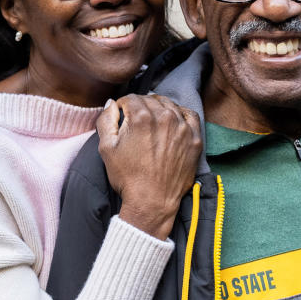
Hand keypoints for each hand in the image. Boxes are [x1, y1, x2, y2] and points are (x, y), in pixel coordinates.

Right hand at [98, 94, 202, 238]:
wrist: (152, 201)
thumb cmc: (128, 177)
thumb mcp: (106, 148)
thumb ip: (106, 120)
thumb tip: (111, 104)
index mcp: (141, 117)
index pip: (131, 98)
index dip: (123, 106)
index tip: (122, 115)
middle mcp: (164, 117)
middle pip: (150, 100)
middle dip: (140, 107)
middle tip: (136, 121)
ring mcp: (182, 127)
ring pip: (169, 105)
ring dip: (159, 109)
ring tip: (153, 122)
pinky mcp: (194, 139)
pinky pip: (189, 115)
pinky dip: (180, 114)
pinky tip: (173, 121)